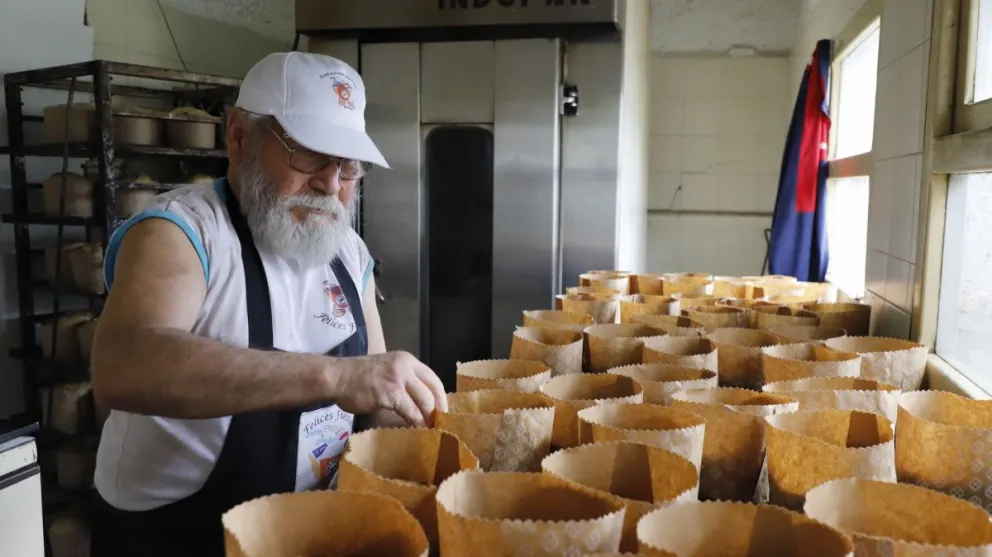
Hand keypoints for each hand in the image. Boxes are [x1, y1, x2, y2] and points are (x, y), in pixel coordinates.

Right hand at [331, 351, 447, 426]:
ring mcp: (399, 378)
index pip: (433, 379)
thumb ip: (403, 381)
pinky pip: (410, 411)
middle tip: (439, 425)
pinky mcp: (390, 393)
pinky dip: (416, 422)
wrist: (337, 377)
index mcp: (407, 360)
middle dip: (438, 410)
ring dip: (429, 418)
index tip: (442, 412)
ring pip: (425, 401)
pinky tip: (416, 430)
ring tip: (430, 430)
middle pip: (433, 390)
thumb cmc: (358, 377)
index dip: (441, 397)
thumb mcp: (387, 370)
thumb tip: (418, 401)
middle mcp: (406, 366)